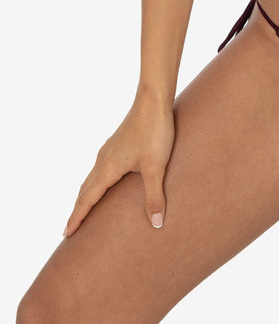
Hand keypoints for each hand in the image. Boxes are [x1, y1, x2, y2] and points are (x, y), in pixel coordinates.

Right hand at [63, 91, 174, 236]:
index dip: (77, 217)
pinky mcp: (118, 143)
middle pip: (85, 189)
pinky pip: (100, 168)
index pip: (88, 199)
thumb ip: (154, 196)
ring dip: (85, 195)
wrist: (154, 100)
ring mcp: (110, 149)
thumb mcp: (156, 166)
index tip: (66, 234)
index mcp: (108, 168)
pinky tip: (104, 181)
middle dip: (77, 209)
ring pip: (92, 177)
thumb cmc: (154, 132)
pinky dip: (95, 181)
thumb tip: (156, 224)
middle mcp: (104, 159)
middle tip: (69, 229)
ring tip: (83, 208)